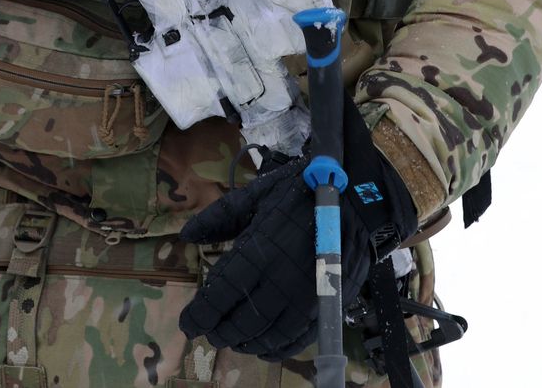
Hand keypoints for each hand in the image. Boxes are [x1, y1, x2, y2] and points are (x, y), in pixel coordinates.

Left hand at [178, 98, 416, 360]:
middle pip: (243, 321)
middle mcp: (280, 281)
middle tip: (210, 331)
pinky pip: (299, 339)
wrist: (355, 199)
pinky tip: (265, 347)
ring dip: (247, 342)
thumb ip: (219, 217)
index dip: (201, 314)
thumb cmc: (300, 192)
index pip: (221, 295)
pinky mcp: (327, 306)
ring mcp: (306, 298)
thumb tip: (186, 236)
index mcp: (258, 251)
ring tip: (234, 339)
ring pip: (270, 335)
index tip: (188, 323)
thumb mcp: (256, 195)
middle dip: (221, 330)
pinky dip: (278, 348)